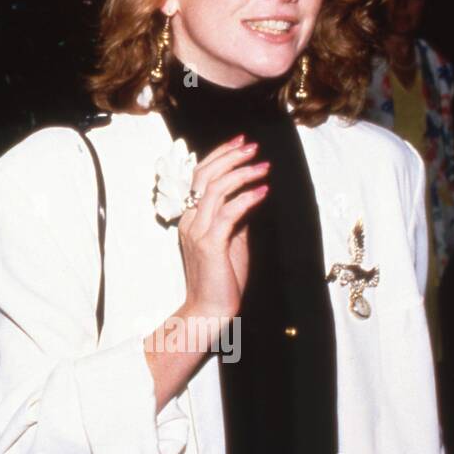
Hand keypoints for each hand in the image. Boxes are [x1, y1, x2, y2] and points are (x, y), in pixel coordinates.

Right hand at [177, 134, 268, 319]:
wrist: (210, 310)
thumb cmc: (222, 279)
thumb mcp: (232, 241)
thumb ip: (236, 218)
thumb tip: (251, 195)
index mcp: (191, 217)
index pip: (200, 177)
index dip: (220, 156)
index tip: (240, 143)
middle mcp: (190, 220)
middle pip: (204, 176)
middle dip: (230, 156)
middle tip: (252, 146)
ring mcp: (198, 231)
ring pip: (215, 189)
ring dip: (241, 173)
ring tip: (262, 166)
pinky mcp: (211, 244)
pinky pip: (229, 213)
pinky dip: (247, 198)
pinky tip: (263, 191)